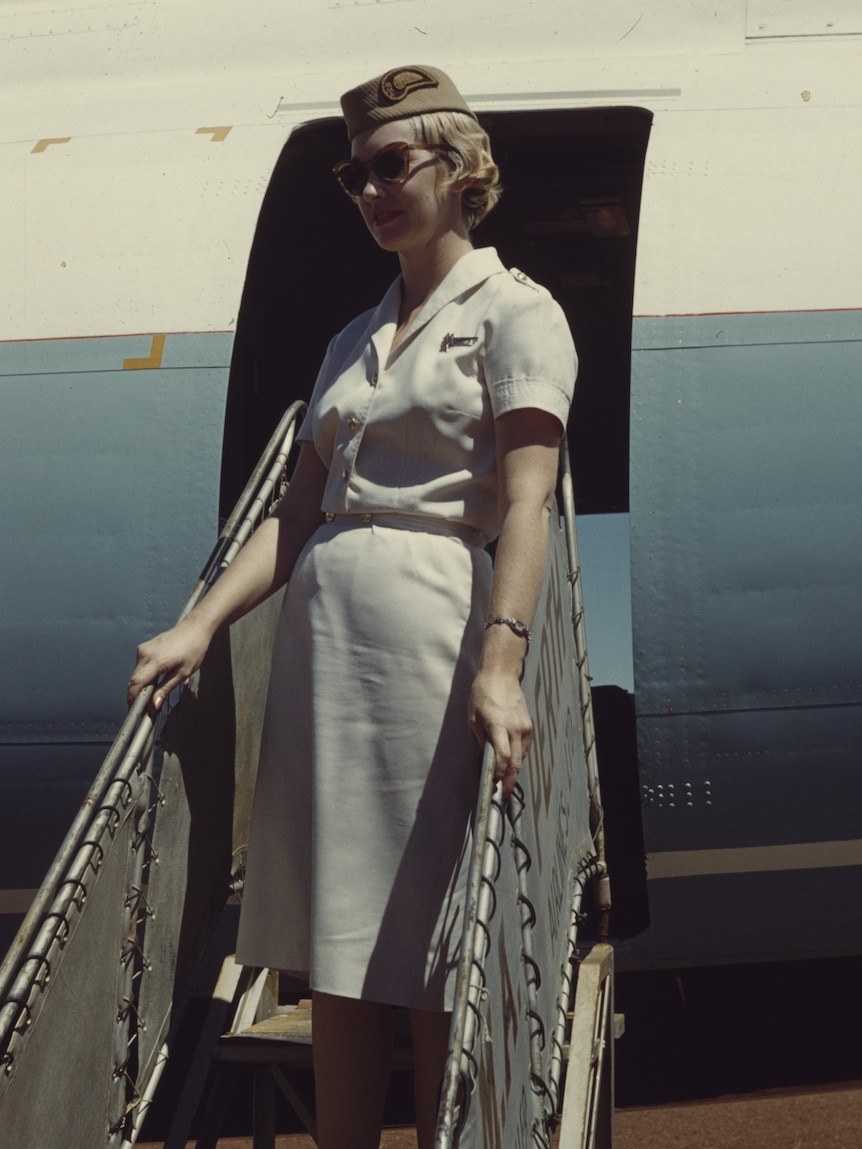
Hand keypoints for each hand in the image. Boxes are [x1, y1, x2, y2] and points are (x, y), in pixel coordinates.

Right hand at [127, 615, 212, 710]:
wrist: (194, 628)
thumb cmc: (193, 649)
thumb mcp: (183, 673)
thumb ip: (166, 689)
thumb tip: (154, 704)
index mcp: (156, 661)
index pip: (136, 683)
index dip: (133, 699)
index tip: (135, 710)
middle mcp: (145, 653)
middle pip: (134, 680)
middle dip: (137, 695)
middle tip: (147, 706)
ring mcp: (143, 649)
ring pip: (136, 673)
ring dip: (141, 685)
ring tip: (154, 692)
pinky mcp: (144, 647)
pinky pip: (139, 666)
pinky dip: (144, 675)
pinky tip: (155, 678)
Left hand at [468, 667, 532, 797]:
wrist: (501, 675)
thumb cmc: (483, 694)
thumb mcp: (473, 717)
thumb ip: (480, 740)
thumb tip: (483, 759)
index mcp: (499, 725)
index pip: (503, 757)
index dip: (498, 774)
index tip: (492, 783)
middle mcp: (516, 728)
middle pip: (516, 763)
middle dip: (509, 781)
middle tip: (502, 794)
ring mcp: (525, 727)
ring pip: (522, 757)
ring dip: (514, 771)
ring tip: (504, 782)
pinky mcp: (529, 725)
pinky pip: (524, 748)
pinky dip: (518, 758)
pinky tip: (510, 763)